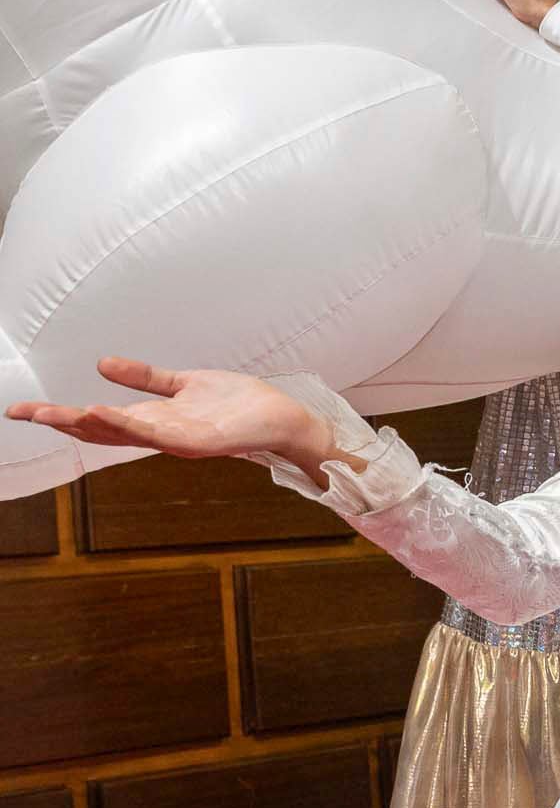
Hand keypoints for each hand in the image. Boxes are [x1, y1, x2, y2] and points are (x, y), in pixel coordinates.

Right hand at [8, 357, 333, 472]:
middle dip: (61, 422)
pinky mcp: (200, 443)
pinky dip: (130, 424)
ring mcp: (178, 441)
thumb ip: (145, 378)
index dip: (59, 415)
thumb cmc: (239, 404)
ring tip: (58, 413)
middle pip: (101, 430)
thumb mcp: (183, 384)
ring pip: (125, 434)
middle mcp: (159, 434)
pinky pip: (159, 435)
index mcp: (153, 419)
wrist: (284, 419)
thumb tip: (101, 364)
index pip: (97, 419)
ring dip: (90, 424)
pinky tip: (105, 412)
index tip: (20, 410)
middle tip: (22, 412)